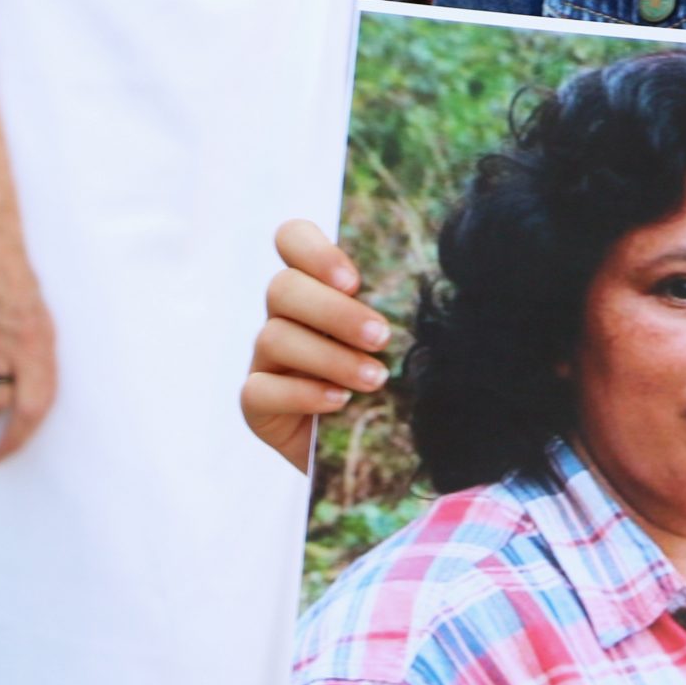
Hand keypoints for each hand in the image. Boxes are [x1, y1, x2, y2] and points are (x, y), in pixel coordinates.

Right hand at [0, 224, 56, 461]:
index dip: (28, 432)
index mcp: (43, 339)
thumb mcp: (33, 310)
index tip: (12, 449)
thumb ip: (29, 345)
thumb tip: (23, 378)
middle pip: (17, 408)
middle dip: (8, 436)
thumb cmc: (7, 271)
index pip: (42, 400)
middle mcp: (19, 347)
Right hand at [242, 219, 390, 470]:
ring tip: (376, 379)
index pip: (291, 238)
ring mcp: (265, 359)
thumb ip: (398, 304)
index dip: (314, 250)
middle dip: (335, 312)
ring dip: (330, 357)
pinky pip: (259, 389)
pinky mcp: (256, 404)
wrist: (373, 446)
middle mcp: (283, 316)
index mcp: (316, 285)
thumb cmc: (392, 379)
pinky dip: (302, 393)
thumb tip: (429, 286)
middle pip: (283, 288)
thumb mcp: (399, 337)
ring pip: (274, 337)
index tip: (354, 281)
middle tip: (381, 336)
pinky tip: (339, 402)